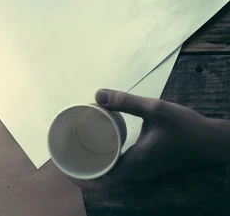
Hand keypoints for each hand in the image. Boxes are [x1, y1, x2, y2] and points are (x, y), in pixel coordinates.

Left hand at [73, 89, 226, 190]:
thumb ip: (126, 101)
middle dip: (83, 170)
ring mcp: (144, 171)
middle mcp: (138, 172)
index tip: (65, 167)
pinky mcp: (148, 165)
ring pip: (114, 174)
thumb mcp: (155, 109)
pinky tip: (101, 147)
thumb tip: (97, 95)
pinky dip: (108, 162)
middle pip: (104, 179)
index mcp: (136, 164)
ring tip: (77, 149)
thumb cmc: (185, 127)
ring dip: (95, 166)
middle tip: (66, 153)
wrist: (211, 141)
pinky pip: (122, 168)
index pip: (103, 182)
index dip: (82, 179)